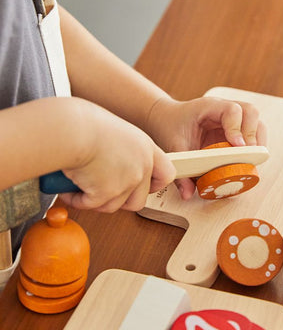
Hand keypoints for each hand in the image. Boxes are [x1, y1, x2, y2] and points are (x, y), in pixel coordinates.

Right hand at [60, 99, 175, 211]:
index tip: (143, 186)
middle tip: (102, 193)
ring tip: (80, 187)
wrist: (71, 129)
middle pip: (139, 200)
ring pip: (113, 206)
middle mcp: (142, 166)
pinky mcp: (108, 193)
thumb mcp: (115, 132)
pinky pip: (91, 205)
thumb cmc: (83, 123)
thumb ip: (122, 151)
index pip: (167, 174)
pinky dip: (77, 200)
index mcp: (145, 148)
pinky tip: (68, 189)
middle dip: (119, 201)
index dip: (154, 185)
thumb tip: (111, 165)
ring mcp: (127, 182)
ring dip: (96, 201)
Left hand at [145, 96, 266, 198]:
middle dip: (252, 134)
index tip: (237, 146)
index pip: (231, 110)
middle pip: (250, 112)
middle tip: (247, 155)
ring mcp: (233, 117)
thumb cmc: (172, 128)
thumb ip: (181, 171)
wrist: (168, 118)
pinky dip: (255, 144)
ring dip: (258, 140)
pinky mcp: (237, 127)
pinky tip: (249, 159)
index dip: (237, 128)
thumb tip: (188, 194)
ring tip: (252, 159)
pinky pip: (254, 131)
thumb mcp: (174, 147)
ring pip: (256, 121)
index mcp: (208, 107)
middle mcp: (224, 109)